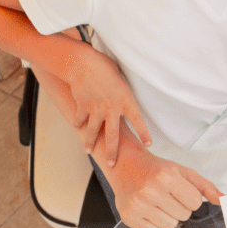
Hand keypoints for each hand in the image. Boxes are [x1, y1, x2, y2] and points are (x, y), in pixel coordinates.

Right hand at [65, 47, 151, 165]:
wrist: (82, 63)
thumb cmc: (104, 67)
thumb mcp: (120, 79)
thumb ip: (122, 94)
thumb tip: (123, 103)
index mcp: (125, 99)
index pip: (138, 120)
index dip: (144, 133)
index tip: (149, 145)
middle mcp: (111, 107)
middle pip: (113, 135)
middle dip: (112, 152)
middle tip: (112, 164)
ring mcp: (95, 109)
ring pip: (92, 132)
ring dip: (89, 143)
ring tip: (88, 151)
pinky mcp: (82, 107)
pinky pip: (79, 119)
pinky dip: (78, 123)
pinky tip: (78, 126)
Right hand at [109, 150, 222, 227]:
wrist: (126, 166)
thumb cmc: (156, 169)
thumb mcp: (183, 171)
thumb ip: (205, 186)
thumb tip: (223, 200)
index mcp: (167, 177)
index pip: (195, 203)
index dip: (190, 198)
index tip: (180, 190)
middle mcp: (151, 190)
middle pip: (184, 215)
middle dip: (180, 206)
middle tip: (167, 195)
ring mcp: (138, 205)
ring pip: (170, 225)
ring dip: (168, 216)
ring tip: (158, 202)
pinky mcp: (128, 217)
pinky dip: (155, 224)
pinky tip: (149, 209)